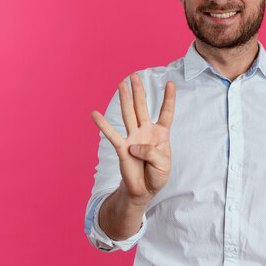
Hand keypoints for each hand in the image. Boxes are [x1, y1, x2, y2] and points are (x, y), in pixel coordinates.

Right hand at [92, 74, 175, 205]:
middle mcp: (145, 132)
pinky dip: (103, 125)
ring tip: (121, 84)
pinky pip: (112, 135)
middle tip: (134, 76)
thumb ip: (152, 153)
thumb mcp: (163, 165)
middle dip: (139, 91)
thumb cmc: (156, 174)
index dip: (169, 99)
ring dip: (125, 99)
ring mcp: (133, 138)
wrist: (144, 190)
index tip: (170, 83)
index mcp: (160, 134)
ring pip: (129, 115)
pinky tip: (95, 114)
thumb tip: (134, 146)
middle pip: (142, 107)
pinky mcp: (123, 148)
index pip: (166, 113)